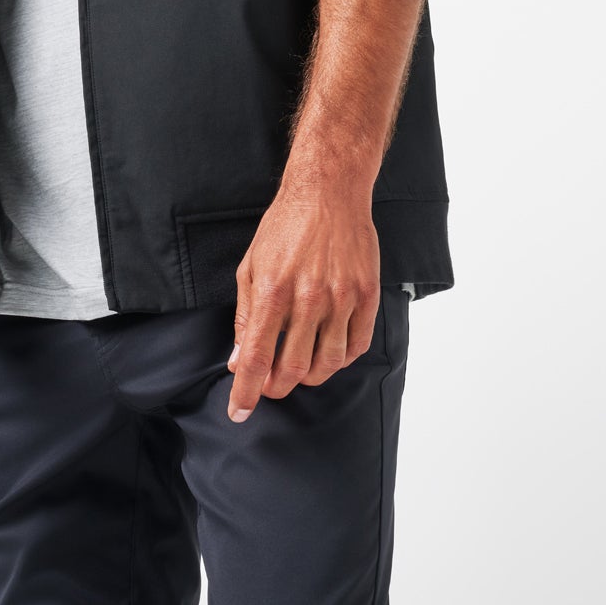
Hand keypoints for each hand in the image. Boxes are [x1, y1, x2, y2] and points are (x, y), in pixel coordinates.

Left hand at [225, 176, 381, 422]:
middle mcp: (309, 298)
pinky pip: (357, 345)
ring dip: (310, 377)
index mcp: (274, 291)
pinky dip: (341, 359)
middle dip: (276, 388)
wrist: (328, 193)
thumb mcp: (252, 266)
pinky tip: (328, 353)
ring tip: (299, 370)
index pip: (256, 357)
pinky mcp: (367, 294)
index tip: (239, 411)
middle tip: (270, 387)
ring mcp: (342, 298)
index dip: (246, 392)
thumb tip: (238, 360)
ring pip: (328, 364)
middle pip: (292, 369)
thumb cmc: (285, 227)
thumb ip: (245, 315)